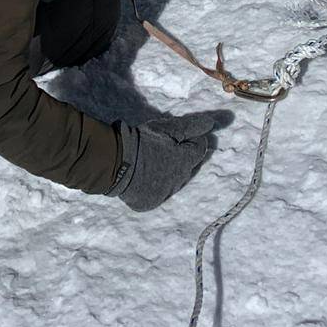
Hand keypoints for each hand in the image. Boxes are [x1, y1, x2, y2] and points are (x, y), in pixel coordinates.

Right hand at [108, 110, 224, 210]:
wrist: (115, 161)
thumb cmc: (143, 141)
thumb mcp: (168, 128)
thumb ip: (192, 126)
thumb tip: (212, 124)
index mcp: (185, 162)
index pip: (200, 149)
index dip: (193, 139)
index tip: (181, 134)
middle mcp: (178, 181)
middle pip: (188, 167)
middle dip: (183, 157)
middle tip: (167, 146)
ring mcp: (164, 194)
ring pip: (174, 182)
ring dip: (170, 172)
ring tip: (155, 160)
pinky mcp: (149, 203)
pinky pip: (158, 193)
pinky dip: (155, 185)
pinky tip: (146, 175)